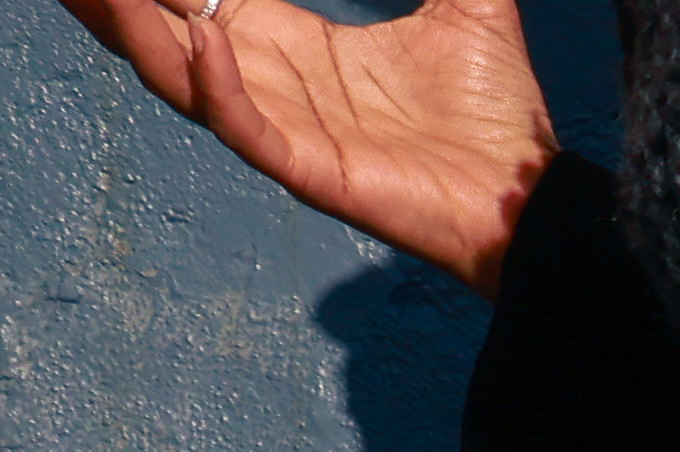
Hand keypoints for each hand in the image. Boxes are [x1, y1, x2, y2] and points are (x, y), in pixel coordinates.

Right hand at [56, 0, 555, 296]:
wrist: (533, 195)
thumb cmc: (497, 116)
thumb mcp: (467, 10)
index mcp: (293, 47)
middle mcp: (274, 85)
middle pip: (165, 30)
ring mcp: (286, 131)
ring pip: (181, 76)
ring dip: (136, 27)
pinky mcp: (312, 173)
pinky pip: (245, 128)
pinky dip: (218, 83)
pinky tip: (207, 34)